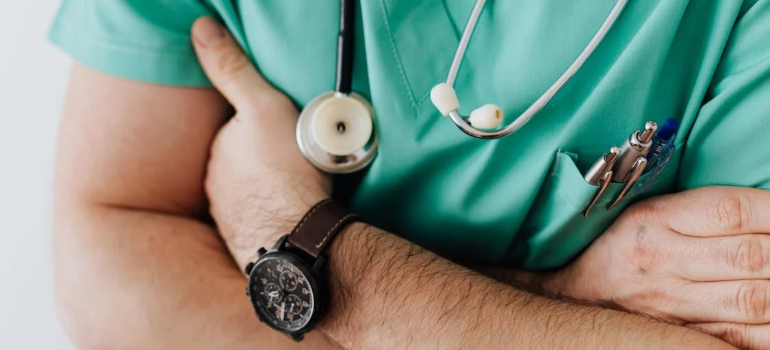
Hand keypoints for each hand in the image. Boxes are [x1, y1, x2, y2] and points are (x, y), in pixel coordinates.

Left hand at [191, 17, 330, 268]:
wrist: (297, 236)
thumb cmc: (285, 170)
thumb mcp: (263, 107)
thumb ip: (232, 69)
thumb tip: (201, 30)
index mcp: (218, 150)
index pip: (234, 132)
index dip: (260, 129)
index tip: (284, 133)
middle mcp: (215, 184)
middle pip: (239, 163)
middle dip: (260, 160)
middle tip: (295, 160)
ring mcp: (228, 215)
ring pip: (247, 192)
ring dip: (266, 189)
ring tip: (296, 188)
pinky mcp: (245, 241)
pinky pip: (258, 220)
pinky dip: (271, 215)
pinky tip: (290, 215)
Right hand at [547, 186, 769, 348]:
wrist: (573, 297)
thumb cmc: (619, 248)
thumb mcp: (648, 214)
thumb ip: (703, 211)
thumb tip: (767, 212)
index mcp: (654, 220)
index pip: (730, 210)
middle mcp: (663, 261)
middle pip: (750, 256)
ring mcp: (673, 304)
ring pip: (754, 300)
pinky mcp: (682, 335)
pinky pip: (742, 337)